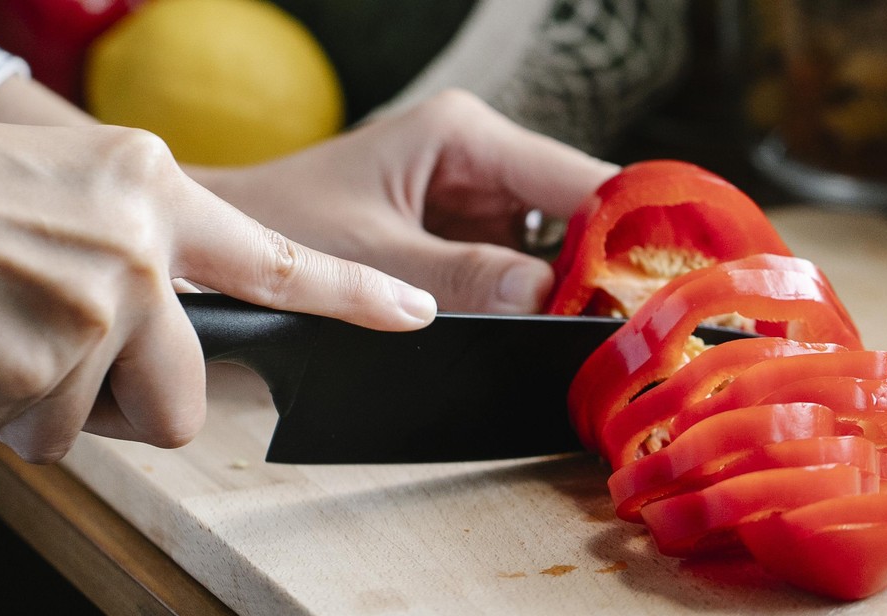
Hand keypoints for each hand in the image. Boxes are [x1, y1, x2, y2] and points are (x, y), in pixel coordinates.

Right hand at [0, 105, 435, 462]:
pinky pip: (33, 439)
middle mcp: (139, 249)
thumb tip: (167, 329)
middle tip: (55, 356)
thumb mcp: (64, 187)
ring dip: (38, 401)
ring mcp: (94, 310)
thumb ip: (138, 250)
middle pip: (187, 394)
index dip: (352, 295)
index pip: (277, 259)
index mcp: (153, 192)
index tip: (411, 313)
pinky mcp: (38, 370)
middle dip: (126, 400)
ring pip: (98, 426)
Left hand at [190, 90, 619, 312]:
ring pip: (557, 243)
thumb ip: (459, 278)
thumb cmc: (278, 225)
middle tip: (638, 328)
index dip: (628, 230)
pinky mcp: (463, 233)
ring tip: (604, 336)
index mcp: (462, 136)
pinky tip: (560, 332)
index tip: (665, 286)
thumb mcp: (372, 256)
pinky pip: (521, 265)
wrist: (221, 239)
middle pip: (578, 212)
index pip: (577, 178)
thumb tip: (548, 299)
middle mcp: (478, 157)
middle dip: (608, 267)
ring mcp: (474, 195)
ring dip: (578, 288)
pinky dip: (540, 300)